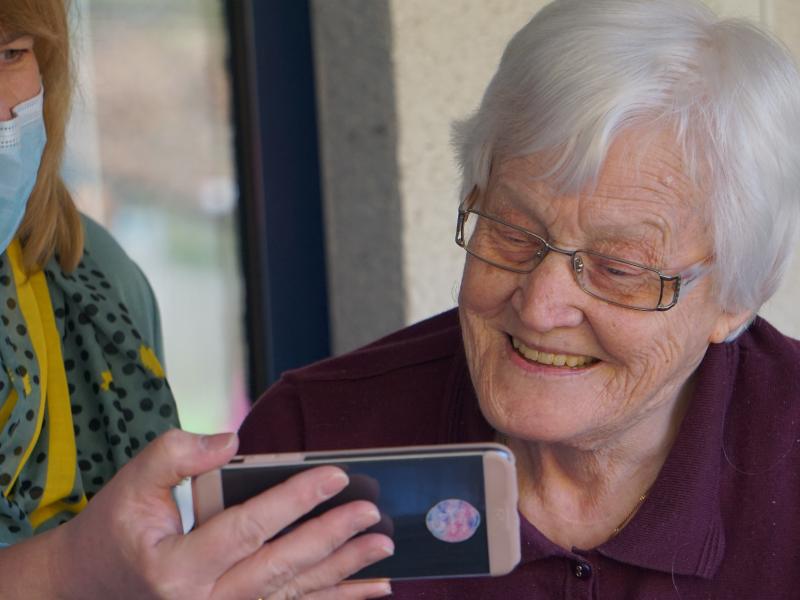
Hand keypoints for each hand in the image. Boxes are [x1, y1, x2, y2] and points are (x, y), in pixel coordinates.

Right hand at [56, 429, 393, 598]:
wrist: (90, 585)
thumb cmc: (116, 529)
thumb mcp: (132, 482)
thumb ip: (177, 453)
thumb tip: (230, 439)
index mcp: (176, 566)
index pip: (248, 527)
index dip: (295, 499)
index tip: (335, 475)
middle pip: (281, 566)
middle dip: (332, 538)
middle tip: (372, 513)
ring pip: (293, 594)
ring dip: (343, 574)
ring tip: (382, 550)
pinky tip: (367, 591)